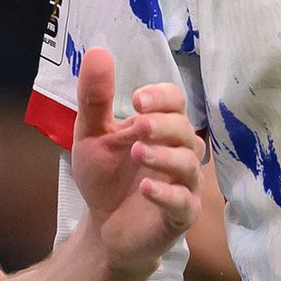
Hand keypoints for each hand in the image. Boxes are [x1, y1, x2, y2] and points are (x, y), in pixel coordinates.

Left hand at [71, 47, 203, 280]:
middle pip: (185, 130)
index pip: (175, 101)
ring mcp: (183, 185)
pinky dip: (167, 194)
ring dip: (164, 156)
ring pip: (189, 165)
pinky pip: (184, 203)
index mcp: (159, 127)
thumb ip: (94, 98)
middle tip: (138, 125)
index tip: (136, 100)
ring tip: (138, 153)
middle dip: (163, 125)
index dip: (161, 97)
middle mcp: (178, 152)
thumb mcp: (91, 135)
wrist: (102, 228)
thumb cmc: (104, 177)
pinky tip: (146, 188)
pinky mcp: (180, 217)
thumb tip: (96, 52)